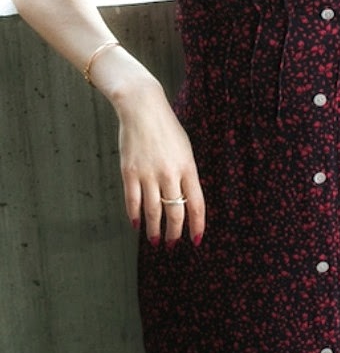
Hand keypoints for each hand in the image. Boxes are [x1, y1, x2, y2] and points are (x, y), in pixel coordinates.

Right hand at [114, 77, 205, 246]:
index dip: (197, 226)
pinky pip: (132, 201)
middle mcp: (169, 173)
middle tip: (171, 244)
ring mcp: (148, 174)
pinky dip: (134, 216)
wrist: (142, 108)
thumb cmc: (166, 128)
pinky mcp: (129, 172)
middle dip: (174, 233)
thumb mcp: (185, 149)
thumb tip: (185, 201)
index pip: (196, 204)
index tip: (195, 241)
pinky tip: (137, 224)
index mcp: (188, 167)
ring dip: (154, 230)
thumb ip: (186, 174)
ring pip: (153, 212)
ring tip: (155, 240)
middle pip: (175, 212)